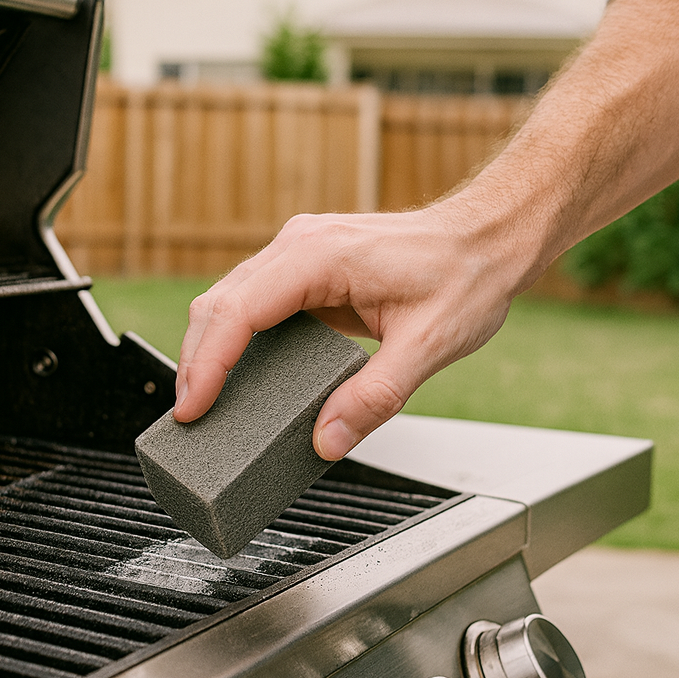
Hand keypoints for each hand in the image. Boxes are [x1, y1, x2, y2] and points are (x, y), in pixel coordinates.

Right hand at [173, 197, 531, 459]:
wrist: (487, 236)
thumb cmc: (465, 275)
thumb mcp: (429, 345)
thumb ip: (375, 397)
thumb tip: (326, 441)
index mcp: (320, 257)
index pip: (239, 311)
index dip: (207, 364)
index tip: (192, 408)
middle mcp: (299, 245)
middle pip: (220, 304)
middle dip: (196, 362)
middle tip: (191, 418)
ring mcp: (299, 252)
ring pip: (229, 300)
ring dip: (210, 349)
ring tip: (204, 402)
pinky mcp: (306, 267)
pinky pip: (253, 301)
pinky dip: (235, 338)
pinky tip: (238, 374)